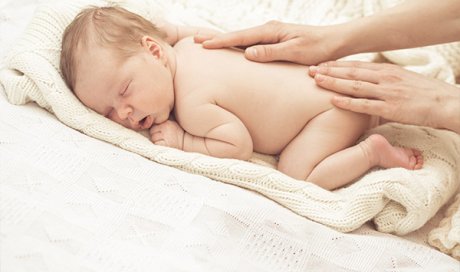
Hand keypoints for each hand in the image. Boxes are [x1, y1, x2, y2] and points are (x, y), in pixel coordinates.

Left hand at [149, 120, 184, 148]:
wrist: (186, 141)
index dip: (155, 130)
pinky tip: (163, 144)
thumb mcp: (171, 123)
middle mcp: (166, 129)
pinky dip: (158, 144)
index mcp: (167, 123)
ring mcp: (166, 137)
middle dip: (154, 135)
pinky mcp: (167, 144)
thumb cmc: (177, 132)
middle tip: (160, 137)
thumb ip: (162, 123)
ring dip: (156, 140)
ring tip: (162, 140)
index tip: (159, 132)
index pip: (153, 126)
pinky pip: (156, 144)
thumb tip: (150, 122)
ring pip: (153, 138)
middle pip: (152, 132)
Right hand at [194, 20, 340, 64]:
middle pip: (236, 36)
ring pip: (241, 40)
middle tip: (194, 40)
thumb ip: (271, 53)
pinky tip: (229, 50)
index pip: (240, 38)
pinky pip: (250, 45)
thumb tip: (248, 54)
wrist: (334, 42)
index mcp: (270, 31)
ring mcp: (269, 36)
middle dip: (215, 38)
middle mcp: (267, 31)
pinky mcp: (273, 42)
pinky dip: (236, 47)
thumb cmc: (317, 48)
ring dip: (223, 42)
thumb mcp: (295, 52)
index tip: (203, 44)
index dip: (221, 42)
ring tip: (206, 44)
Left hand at [308, 61, 459, 132]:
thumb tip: (367, 82)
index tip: (320, 64)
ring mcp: (387, 92)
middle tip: (309, 69)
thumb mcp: (402, 80)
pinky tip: (332, 100)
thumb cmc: (424, 93)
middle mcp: (385, 78)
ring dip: (333, 82)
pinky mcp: (391, 108)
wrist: (446, 103)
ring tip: (315, 80)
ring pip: (354, 86)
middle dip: (329, 70)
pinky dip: (347, 102)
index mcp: (386, 71)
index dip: (336, 65)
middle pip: (351, 72)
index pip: (356, 65)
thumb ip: (383, 80)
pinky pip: (364, 105)